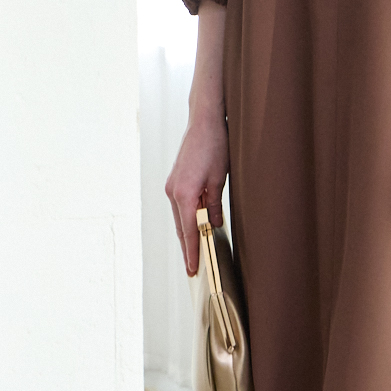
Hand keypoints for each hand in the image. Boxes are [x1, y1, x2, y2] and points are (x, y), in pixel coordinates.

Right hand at [165, 108, 229, 275]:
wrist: (204, 121)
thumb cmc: (215, 146)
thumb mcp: (220, 179)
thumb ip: (214, 205)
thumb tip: (213, 224)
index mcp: (184, 194)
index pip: (189, 231)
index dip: (192, 252)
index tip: (193, 269)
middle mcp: (172, 191)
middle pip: (181, 228)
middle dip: (188, 248)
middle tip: (193, 269)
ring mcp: (171, 186)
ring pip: (180, 218)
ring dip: (187, 234)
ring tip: (195, 253)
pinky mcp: (174, 180)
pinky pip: (180, 207)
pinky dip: (187, 219)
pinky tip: (195, 227)